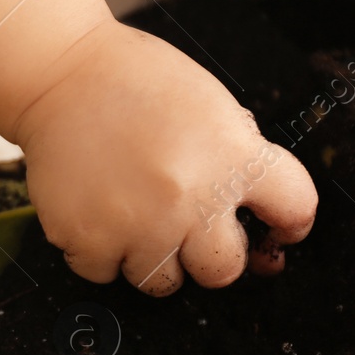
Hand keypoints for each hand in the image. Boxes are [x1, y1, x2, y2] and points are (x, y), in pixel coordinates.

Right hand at [13, 20, 317, 295]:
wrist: (59, 73)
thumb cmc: (135, 82)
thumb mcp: (210, 106)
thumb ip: (235, 158)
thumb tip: (250, 212)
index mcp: (233, 157)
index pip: (295, 210)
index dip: (288, 224)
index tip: (274, 229)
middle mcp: (192, 199)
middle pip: (223, 270)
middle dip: (208, 254)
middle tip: (185, 227)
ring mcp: (138, 225)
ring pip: (162, 282)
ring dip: (151, 255)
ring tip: (131, 214)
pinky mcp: (88, 238)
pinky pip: (104, 273)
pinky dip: (100, 251)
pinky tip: (96, 211)